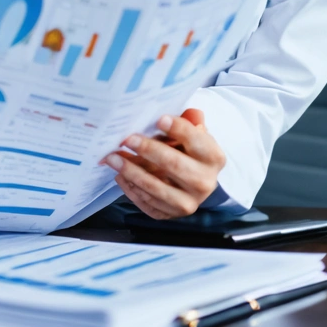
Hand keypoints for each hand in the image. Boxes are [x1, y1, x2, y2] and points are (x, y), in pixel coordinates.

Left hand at [101, 108, 225, 219]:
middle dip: (148, 150)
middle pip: (174, 164)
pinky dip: (131, 189)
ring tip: (113, 157)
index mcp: (213, 157)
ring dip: (132, 172)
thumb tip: (180, 111)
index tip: (159, 119)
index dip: (178, 129)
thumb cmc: (189, 150)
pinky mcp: (172, 214)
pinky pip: (148, 204)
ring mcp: (188, 202)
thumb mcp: (193, 133)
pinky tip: (119, 175)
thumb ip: (187, 122)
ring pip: (157, 188)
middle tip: (127, 139)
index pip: (196, 140)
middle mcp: (205, 183)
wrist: (194, 181)